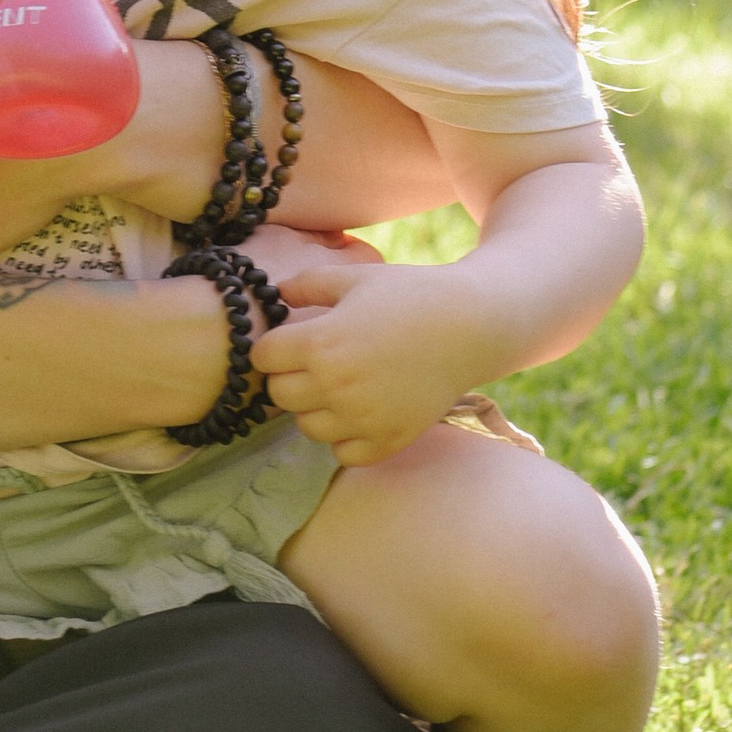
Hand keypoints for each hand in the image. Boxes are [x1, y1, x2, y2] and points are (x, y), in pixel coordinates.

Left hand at [242, 229, 495, 468]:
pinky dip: (344, 437)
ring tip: (338, 385)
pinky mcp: (387, 440)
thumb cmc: (410, 294)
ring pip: (306, 427)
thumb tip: (275, 293)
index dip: (272, 345)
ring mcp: (362, 418)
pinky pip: (343, 453)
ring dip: (314, 408)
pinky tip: (358, 411)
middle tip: (313, 362)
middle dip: (288, 376)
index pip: (262, 357)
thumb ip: (307, 284)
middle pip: (278, 395)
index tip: (290, 339)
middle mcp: (336, 386)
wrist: (469, 326)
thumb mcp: (355, 278)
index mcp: (321, 343)